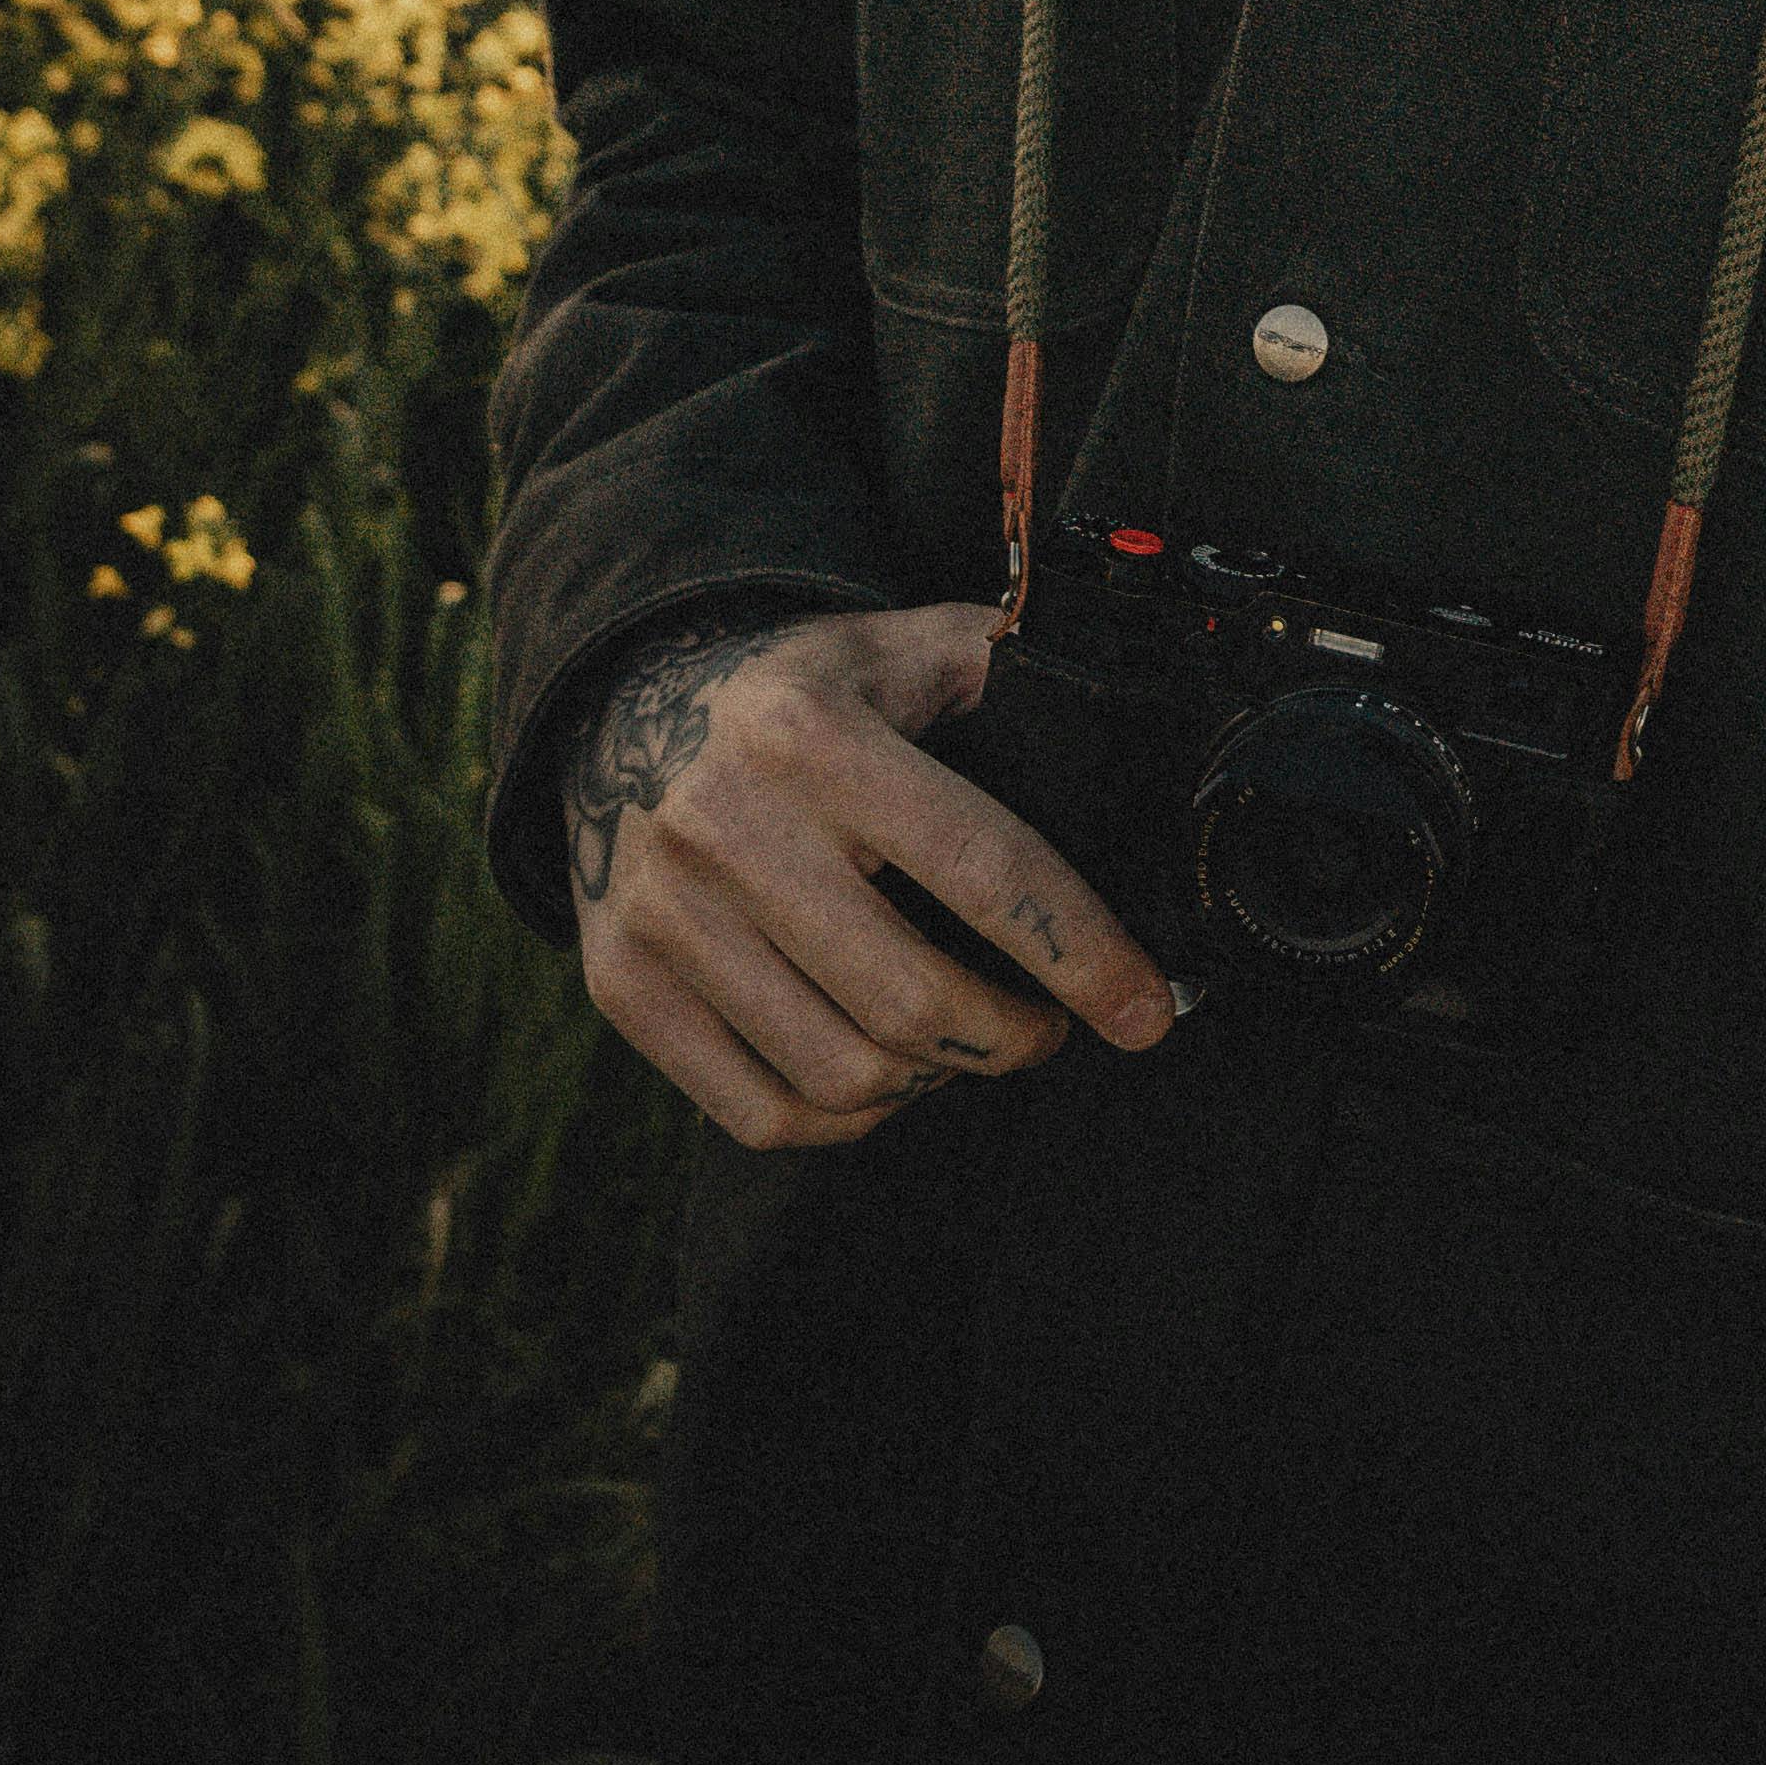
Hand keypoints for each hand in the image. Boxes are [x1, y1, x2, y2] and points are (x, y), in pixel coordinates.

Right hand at [562, 599, 1179, 1147]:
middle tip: (1049, 1022)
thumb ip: (1013, 675)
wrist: (631, 707)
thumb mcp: (905, 647)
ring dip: (937, 1080)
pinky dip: (849, 1117)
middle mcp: (723, 823)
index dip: (1079, 951)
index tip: (1144, 1010)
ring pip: (844, 1071)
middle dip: (1015, 1036)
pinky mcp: (621, 985)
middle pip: (913, 1000)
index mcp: (810, 732)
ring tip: (966, 1038)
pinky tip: (886, 1071)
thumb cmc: (806, 691)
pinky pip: (762, 1112)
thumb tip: (1137, 740)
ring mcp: (661, 913)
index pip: (981, 867)